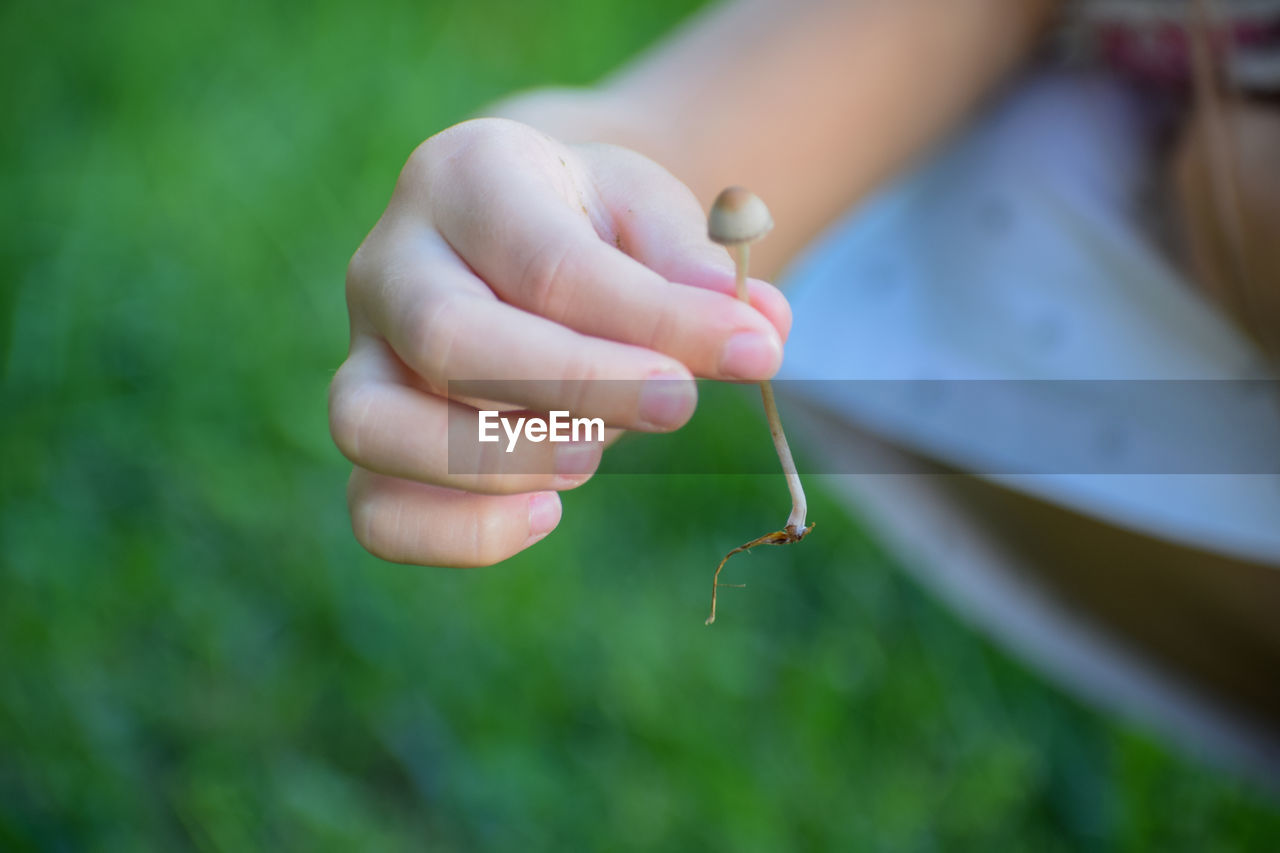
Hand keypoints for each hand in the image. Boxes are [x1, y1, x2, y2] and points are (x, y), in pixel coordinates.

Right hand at [329, 118, 790, 566]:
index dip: (654, 319)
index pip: (548, 262)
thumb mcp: (650, 213)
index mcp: (465, 178)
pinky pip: (376, 510)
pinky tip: (547, 513)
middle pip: (447, 339)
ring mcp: (364, 353)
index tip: (753, 352)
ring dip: (500, 461)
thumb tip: (759, 330)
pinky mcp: (370, 432)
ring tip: (593, 454)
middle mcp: (389, 263)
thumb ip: (697, 266)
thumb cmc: (591, 225)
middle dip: (577, 388)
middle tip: (677, 408)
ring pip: (372, 425)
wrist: (522, 232)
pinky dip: (458, 533)